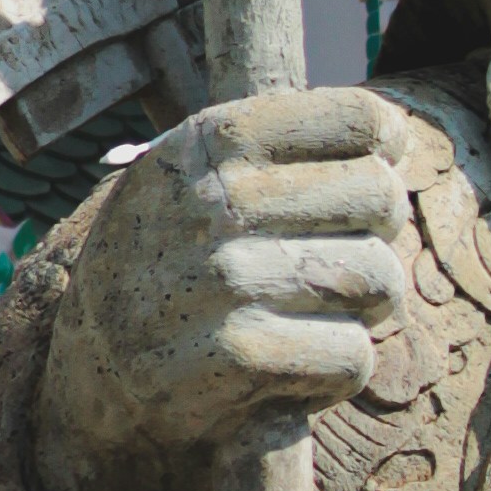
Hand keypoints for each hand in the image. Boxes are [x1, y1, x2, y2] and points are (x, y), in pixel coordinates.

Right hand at [37, 87, 413, 490]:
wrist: (94, 369)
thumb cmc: (175, 258)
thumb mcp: (198, 173)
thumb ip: (282, 144)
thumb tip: (396, 136)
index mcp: (212, 139)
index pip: (363, 119)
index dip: (386, 154)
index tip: (365, 181)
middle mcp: (215, 201)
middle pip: (383, 199)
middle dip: (379, 237)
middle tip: (338, 263)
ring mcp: (225, 279)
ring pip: (380, 279)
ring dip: (367, 309)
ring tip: (316, 315)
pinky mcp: (238, 357)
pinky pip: (354, 355)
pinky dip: (340, 371)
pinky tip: (294, 365)